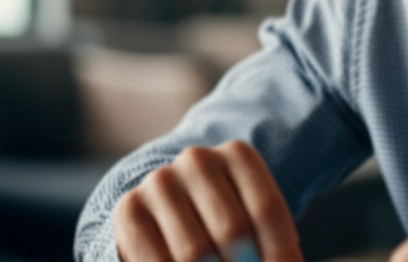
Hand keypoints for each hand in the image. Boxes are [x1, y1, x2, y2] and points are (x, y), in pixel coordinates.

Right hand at [113, 140, 301, 261]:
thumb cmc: (222, 222)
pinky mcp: (128, 209)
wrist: (171, 209)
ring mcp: (160, 182)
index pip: (267, 211)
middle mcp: (197, 160)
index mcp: (239, 156)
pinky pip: (154, 260)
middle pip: (232, 232)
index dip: (279, 253)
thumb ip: (271, 247)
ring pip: (194, 252)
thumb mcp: (252, 222)